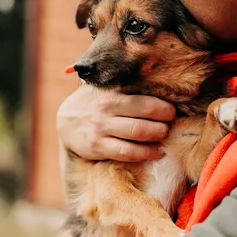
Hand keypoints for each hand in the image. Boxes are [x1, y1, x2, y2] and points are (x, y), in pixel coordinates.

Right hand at [56, 84, 175, 161]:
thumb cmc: (95, 102)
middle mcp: (106, 109)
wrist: (65, 120)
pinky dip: (145, 153)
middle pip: (143, 115)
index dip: (163, 107)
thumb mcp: (107, 89)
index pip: (144, 99)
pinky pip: (126, 152)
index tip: (171, 111)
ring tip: (163, 137)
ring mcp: (100, 128)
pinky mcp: (96, 147)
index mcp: (112, 92)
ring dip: (156, 137)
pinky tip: (155, 152)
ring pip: (137, 133)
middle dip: (163, 122)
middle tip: (169, 124)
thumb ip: (129, 87)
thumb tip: (160, 83)